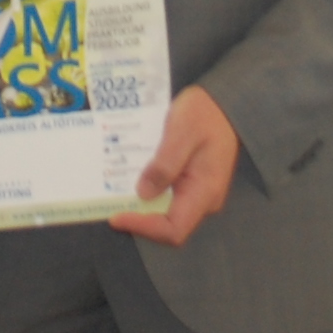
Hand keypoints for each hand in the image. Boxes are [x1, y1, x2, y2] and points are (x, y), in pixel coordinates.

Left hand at [109, 86, 240, 247]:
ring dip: (141, 205)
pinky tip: (131, 179)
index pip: (174, 229)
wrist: (222, 102)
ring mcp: (197, 193)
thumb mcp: (181, 132)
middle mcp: (203, 200)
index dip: (144, 227)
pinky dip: (148, 192)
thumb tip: (143, 194)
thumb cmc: (204, 114)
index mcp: (204, 191)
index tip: (117, 216)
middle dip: (139, 218)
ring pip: (166, 212)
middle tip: (110, 202)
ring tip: (115, 191)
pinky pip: (167, 197)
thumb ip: (164, 164)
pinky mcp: (190, 183)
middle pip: (168, 225)